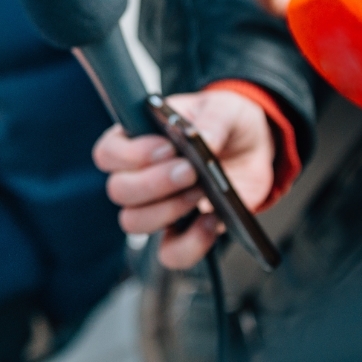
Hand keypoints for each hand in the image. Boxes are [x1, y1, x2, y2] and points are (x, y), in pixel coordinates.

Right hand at [93, 90, 274, 268]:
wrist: (253, 149)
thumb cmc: (225, 122)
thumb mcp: (224, 108)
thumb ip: (213, 119)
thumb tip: (203, 139)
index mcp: (137, 139)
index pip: (108, 153)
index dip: (130, 155)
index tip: (167, 147)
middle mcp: (139, 175)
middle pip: (119, 191)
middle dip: (153, 183)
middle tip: (189, 171)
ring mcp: (158, 206)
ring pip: (134, 222)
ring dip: (167, 210)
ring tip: (200, 192)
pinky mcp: (182, 231)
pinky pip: (170, 253)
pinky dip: (190, 244)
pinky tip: (211, 221)